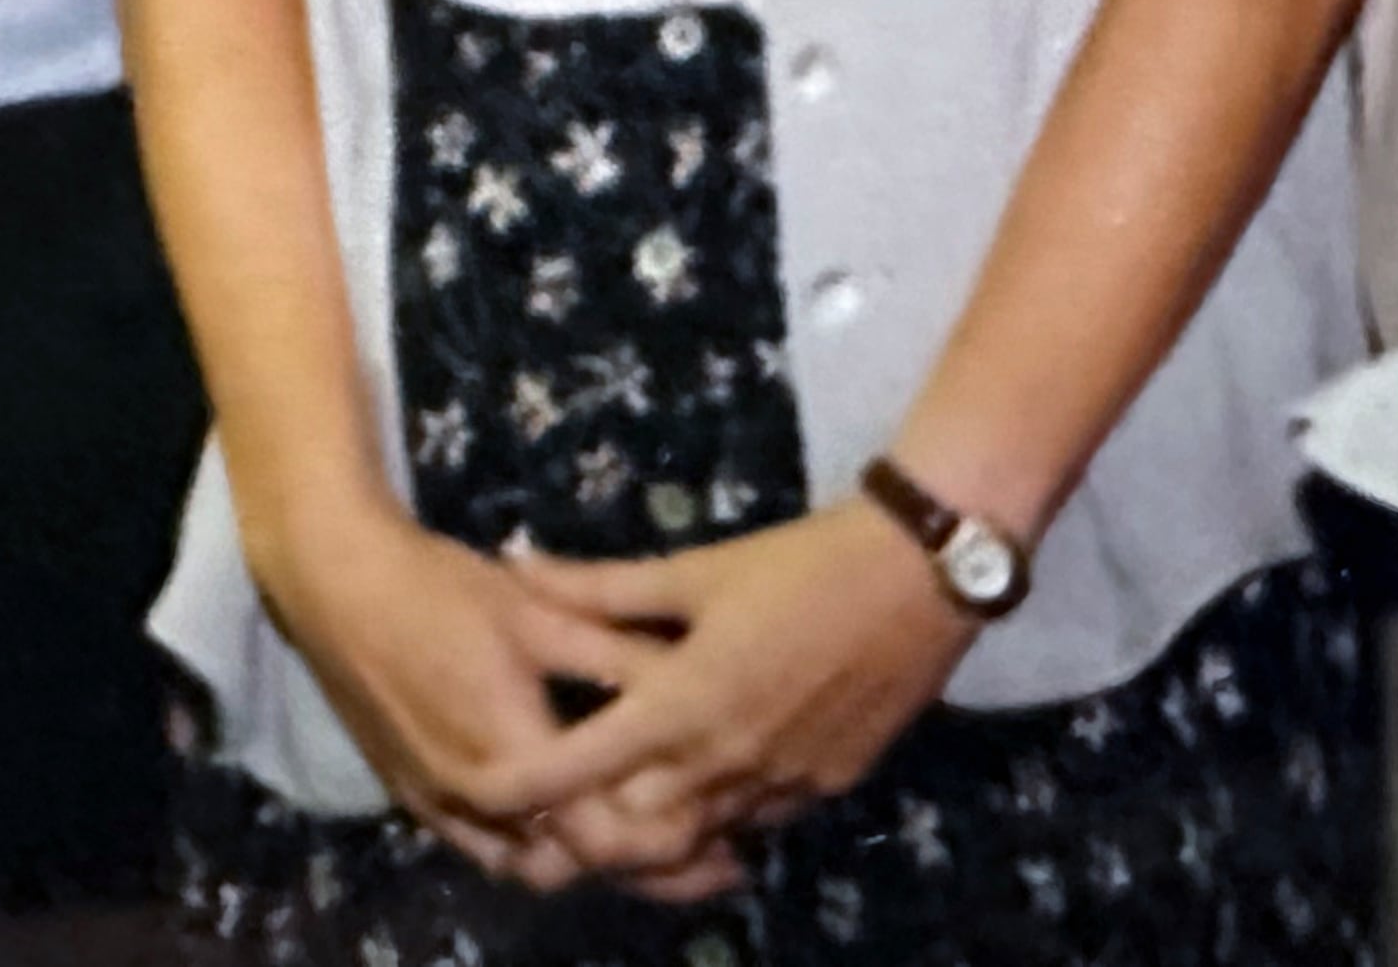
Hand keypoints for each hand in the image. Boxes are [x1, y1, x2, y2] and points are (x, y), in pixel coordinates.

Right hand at [252, 495, 672, 891]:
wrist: (336, 585)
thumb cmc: (440, 590)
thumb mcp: (537, 614)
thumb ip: (614, 657)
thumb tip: (696, 682)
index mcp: (513, 752)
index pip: (603, 833)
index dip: (667, 842)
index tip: (724, 837)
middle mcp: (478, 799)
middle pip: (574, 866)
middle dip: (643, 866)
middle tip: (707, 854)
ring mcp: (442, 808)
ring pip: (531, 868)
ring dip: (589, 864)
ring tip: (656, 848)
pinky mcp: (419, 803)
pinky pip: (489, 852)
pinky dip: (536, 851)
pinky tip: (573, 830)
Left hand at [497, 500, 976, 892]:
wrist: (920, 577)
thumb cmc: (800, 562)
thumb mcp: (695, 569)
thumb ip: (599, 585)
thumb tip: (514, 562)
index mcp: (683, 704)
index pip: (580, 767)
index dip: (523, 785)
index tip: (477, 786)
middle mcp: (726, 762)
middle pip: (632, 829)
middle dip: (586, 823)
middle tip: (552, 795)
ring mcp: (780, 785)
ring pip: (695, 835)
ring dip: (654, 826)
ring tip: (620, 799)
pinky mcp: (825, 788)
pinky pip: (753, 820)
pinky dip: (719, 813)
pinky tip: (705, 781)